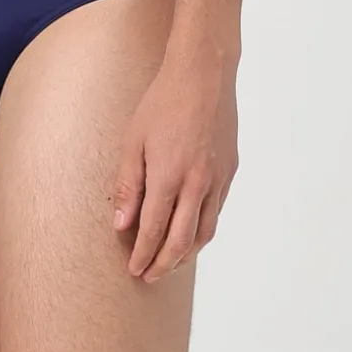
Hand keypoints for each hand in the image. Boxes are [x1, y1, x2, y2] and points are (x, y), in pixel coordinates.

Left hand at [113, 51, 239, 282]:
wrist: (205, 73)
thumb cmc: (163, 102)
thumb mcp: (133, 142)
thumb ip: (128, 187)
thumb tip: (121, 225)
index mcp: (169, 176)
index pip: (153, 231)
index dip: (143, 256)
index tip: (134, 270)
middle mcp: (197, 183)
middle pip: (181, 242)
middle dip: (163, 265)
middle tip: (149, 277)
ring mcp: (217, 180)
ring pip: (204, 233)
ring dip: (186, 255)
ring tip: (169, 263)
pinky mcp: (230, 172)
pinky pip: (216, 213)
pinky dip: (201, 231)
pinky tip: (189, 234)